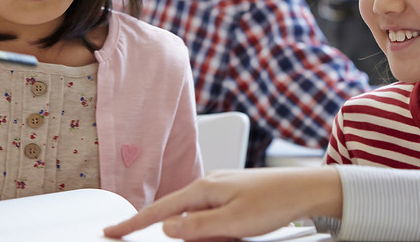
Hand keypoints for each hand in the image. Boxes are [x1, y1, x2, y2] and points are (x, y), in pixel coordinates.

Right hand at [103, 166, 342, 239]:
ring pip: (203, 221)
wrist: (307, 189)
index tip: (112, 230)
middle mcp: (212, 185)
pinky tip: (241, 231)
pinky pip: (219, 219)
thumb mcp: (232, 222)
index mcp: (205, 188)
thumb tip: (168, 228)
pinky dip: (224, 230)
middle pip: (183, 217)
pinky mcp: (237, 197)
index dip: (134, 222)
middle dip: (189, 235)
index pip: (160, 209)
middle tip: (223, 234)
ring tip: (240, 231)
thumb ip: (196, 227)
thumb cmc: (275, 201)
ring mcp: (225, 189)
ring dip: (215, 234)